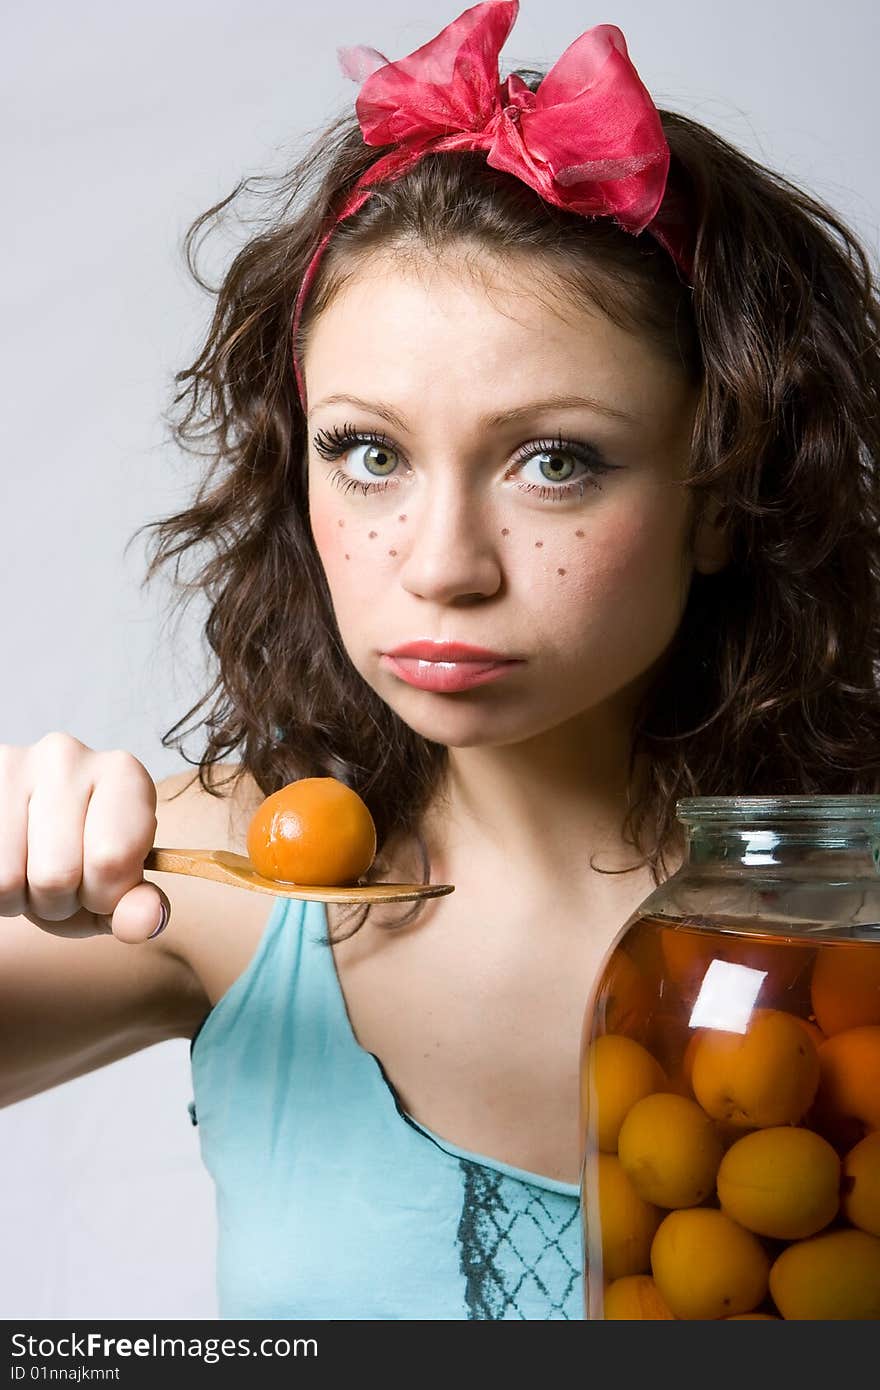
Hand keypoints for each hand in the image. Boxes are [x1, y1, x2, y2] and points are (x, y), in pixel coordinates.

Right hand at [0, 732, 168, 942]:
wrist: (25, 843)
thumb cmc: (79, 863)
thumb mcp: (114, 892)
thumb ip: (139, 909)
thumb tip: (149, 918)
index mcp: (123, 774)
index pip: (113, 859)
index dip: (105, 895)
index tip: (102, 884)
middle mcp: (69, 757)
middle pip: (57, 873)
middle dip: (59, 900)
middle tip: (60, 881)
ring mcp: (15, 764)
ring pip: (10, 877)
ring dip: (21, 898)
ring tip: (31, 871)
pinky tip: (9, 861)